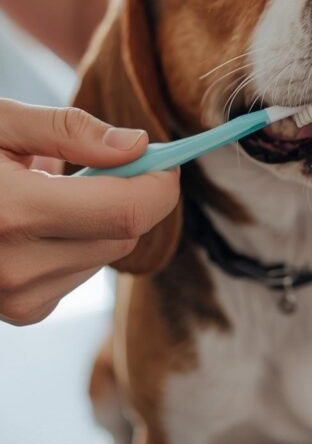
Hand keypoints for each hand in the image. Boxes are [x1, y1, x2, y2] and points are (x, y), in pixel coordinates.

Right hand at [0, 98, 179, 325]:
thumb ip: (71, 131)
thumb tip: (137, 145)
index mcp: (12, 211)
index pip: (126, 212)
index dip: (159, 183)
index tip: (165, 158)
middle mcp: (16, 268)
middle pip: (124, 234)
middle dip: (128, 194)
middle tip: (107, 161)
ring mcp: (17, 299)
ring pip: (108, 255)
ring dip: (100, 221)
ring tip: (48, 192)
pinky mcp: (22, 312)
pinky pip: (83, 273)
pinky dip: (78, 244)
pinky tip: (36, 223)